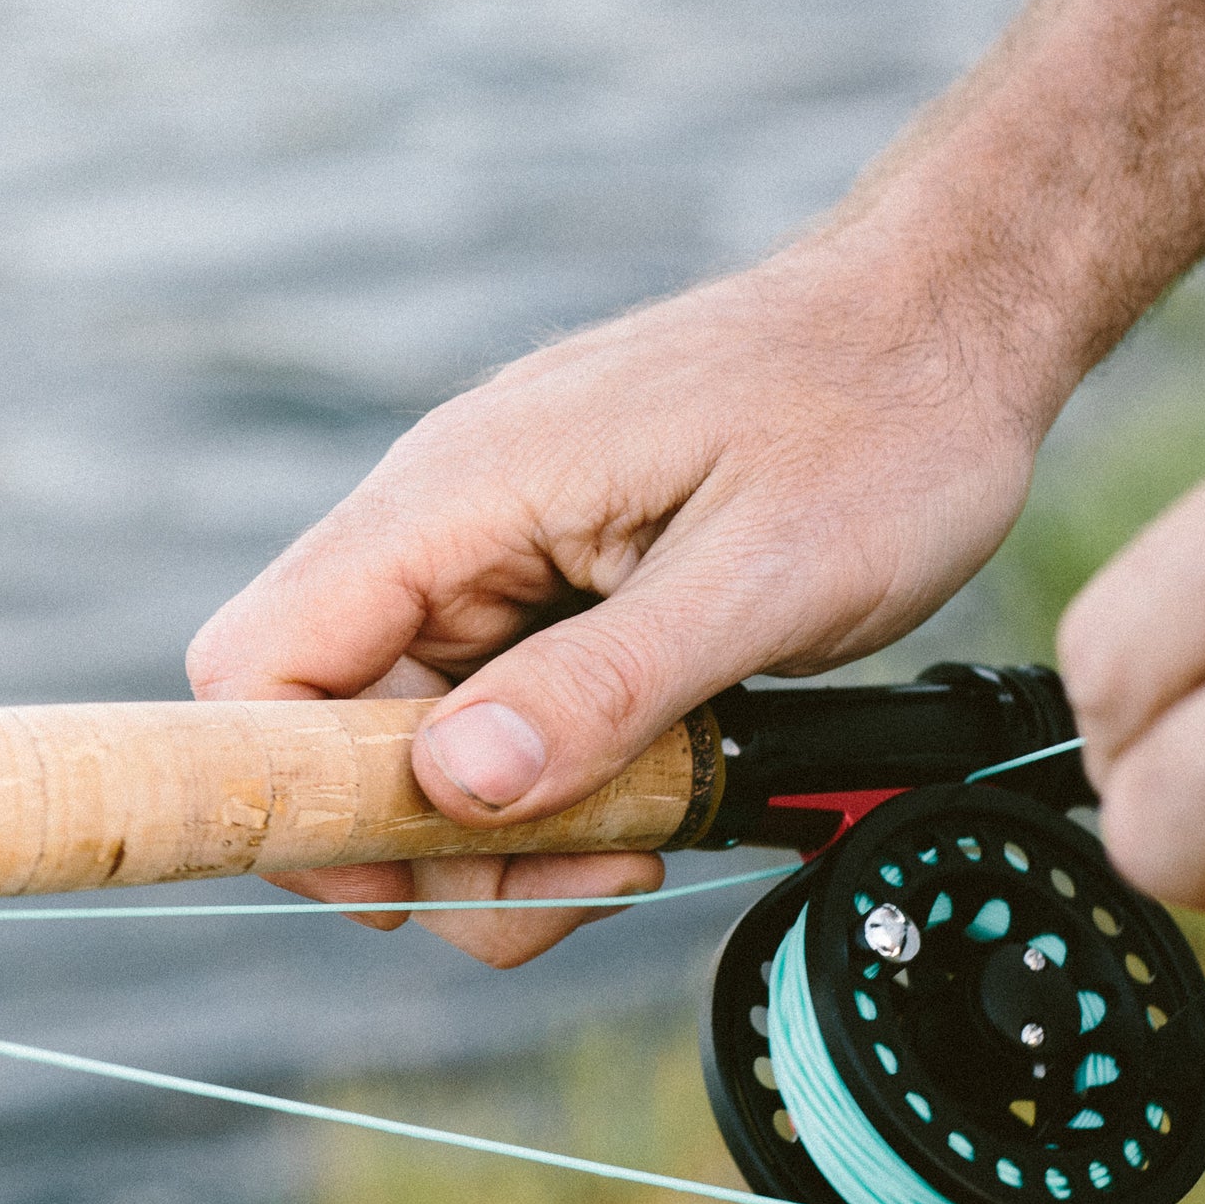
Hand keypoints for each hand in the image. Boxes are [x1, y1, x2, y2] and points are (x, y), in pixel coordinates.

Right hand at [188, 236, 1069, 965]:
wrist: (943, 321)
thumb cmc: (878, 421)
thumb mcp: (762, 577)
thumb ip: (604, 685)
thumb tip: (456, 786)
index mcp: (459, 494)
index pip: (261, 662)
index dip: (298, 794)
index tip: (410, 876)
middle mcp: (441, 516)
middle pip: (323, 727)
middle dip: (424, 843)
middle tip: (578, 882)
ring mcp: (486, 546)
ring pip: (408, 737)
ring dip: (496, 831)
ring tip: (634, 848)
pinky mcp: (537, 577)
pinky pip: (484, 709)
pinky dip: (543, 783)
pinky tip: (642, 799)